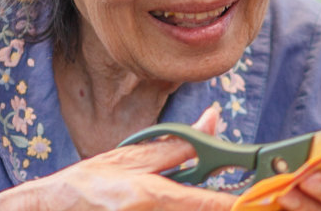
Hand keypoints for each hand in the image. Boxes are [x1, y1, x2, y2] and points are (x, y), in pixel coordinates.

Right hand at [0, 110, 235, 210]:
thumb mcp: (134, 157)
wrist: (55, 206)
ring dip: (206, 206)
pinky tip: (195, 202)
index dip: (241, 205)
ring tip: (228, 198)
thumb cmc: (93, 181)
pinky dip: (189, 210)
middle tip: (253, 200)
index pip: (209, 204)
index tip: (266, 199)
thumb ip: (178, 144)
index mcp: (150, 195)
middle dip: (226, 207)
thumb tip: (214, 118)